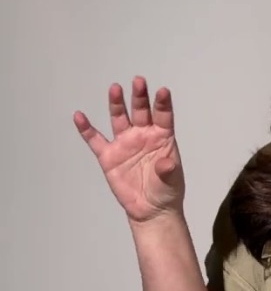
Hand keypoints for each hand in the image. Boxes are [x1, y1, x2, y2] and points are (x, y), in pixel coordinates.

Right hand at [74, 77, 184, 223]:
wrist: (150, 209)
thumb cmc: (166, 191)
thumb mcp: (171, 180)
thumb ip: (168, 170)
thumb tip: (166, 163)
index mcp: (162, 138)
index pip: (163, 116)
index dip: (163, 103)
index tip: (163, 91)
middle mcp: (143, 136)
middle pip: (141, 111)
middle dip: (139, 96)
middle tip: (138, 81)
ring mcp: (125, 144)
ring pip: (119, 119)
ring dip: (117, 104)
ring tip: (115, 88)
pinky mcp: (109, 156)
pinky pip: (95, 139)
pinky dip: (86, 128)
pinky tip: (79, 116)